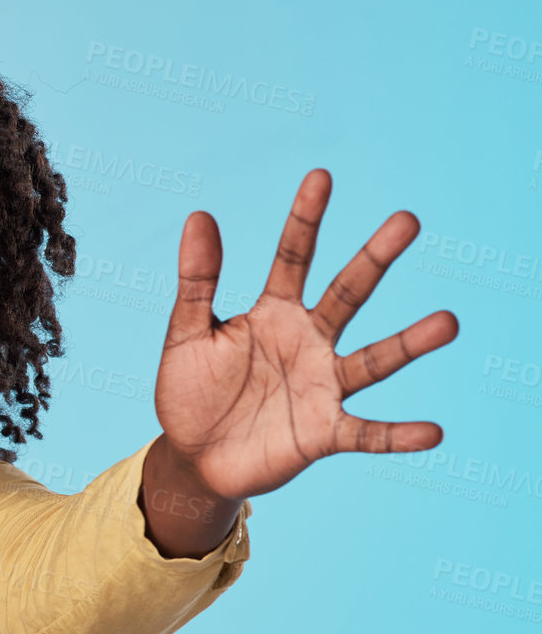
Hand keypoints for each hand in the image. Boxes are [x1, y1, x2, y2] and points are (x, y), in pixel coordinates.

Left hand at [153, 168, 459, 502]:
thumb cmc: (191, 391)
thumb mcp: (185, 334)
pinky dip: (397, 435)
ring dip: (409, 343)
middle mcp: (307, 342)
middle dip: (374, 259)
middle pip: (347, 294)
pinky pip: (367, 434)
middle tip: (408, 220)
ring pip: (373, 361)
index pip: (292, 258)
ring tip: (448, 322)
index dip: (304, 219)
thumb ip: (197, 282)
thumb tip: (199, 215)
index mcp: (272, 313)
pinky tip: (432, 433)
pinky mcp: (324, 433)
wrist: (194, 457)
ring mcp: (321, 386)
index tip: (320, 176)